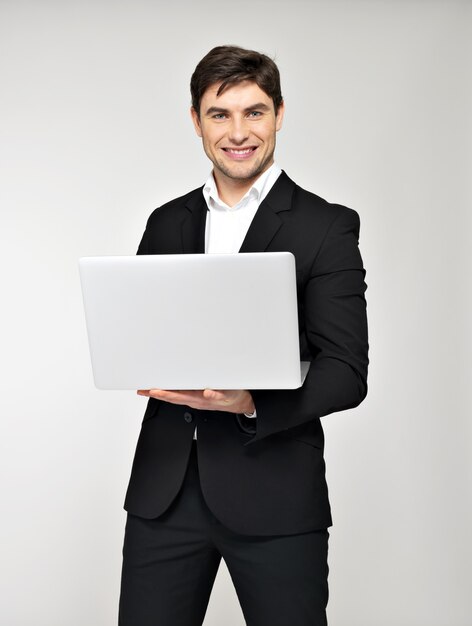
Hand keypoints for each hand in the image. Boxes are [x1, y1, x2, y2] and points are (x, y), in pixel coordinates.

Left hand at [137, 388, 254, 413]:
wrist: (241, 403)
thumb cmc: (234, 397)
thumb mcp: (230, 394)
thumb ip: (219, 394)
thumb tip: (208, 393)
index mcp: (200, 399)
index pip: (178, 396)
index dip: (164, 393)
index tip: (153, 390)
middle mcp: (195, 400)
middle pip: (171, 397)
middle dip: (156, 393)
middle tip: (142, 389)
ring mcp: (195, 399)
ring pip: (174, 396)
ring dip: (161, 393)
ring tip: (148, 389)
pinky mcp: (197, 396)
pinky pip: (180, 394)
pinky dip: (170, 392)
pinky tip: (165, 389)